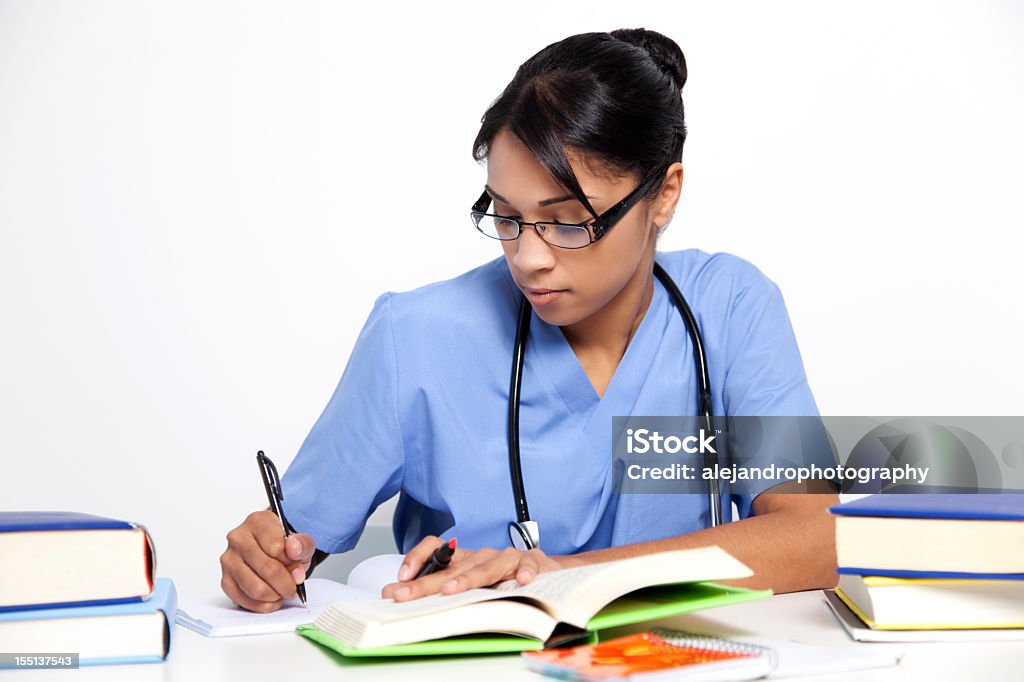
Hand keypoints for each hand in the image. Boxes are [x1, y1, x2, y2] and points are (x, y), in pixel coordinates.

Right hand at [219, 510, 316, 612]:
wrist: (271, 550)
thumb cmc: (284, 544)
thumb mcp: (301, 541)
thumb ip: (302, 544)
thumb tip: (293, 550)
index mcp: (257, 521)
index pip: (276, 548)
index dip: (291, 561)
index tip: (297, 565)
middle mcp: (238, 538)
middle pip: (267, 569)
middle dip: (286, 583)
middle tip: (293, 586)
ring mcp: (229, 560)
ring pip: (256, 588)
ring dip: (275, 595)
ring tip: (282, 591)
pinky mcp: (225, 580)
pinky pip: (244, 600)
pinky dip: (262, 605)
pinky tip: (272, 598)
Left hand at [380, 535, 572, 601]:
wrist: (548, 571)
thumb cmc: (506, 578)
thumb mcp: (473, 582)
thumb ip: (440, 585)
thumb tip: (394, 594)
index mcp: (466, 559)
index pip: (436, 549)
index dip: (416, 559)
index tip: (400, 579)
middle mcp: (484, 555)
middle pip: (452, 566)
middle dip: (426, 582)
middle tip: (403, 595)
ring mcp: (508, 558)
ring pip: (485, 567)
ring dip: (468, 578)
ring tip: (451, 590)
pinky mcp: (533, 563)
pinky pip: (527, 566)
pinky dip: (524, 572)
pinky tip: (520, 582)